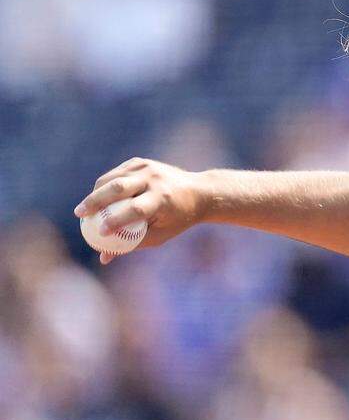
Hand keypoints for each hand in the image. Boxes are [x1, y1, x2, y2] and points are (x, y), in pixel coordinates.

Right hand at [74, 158, 205, 263]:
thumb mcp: (160, 235)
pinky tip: (96, 197)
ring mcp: (147, 167)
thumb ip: (132, 244)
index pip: (135, 210)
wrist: (198, 191)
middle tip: (79, 214)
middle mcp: (154, 180)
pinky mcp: (140, 162)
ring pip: (113, 178)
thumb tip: (103, 257)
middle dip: (95, 201)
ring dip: (95, 193)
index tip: (99, 232)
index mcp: (163, 199)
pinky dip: (104, 185)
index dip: (116, 221)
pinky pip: (116, 173)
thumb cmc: (178, 219)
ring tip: (83, 209)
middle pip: (119, 188)